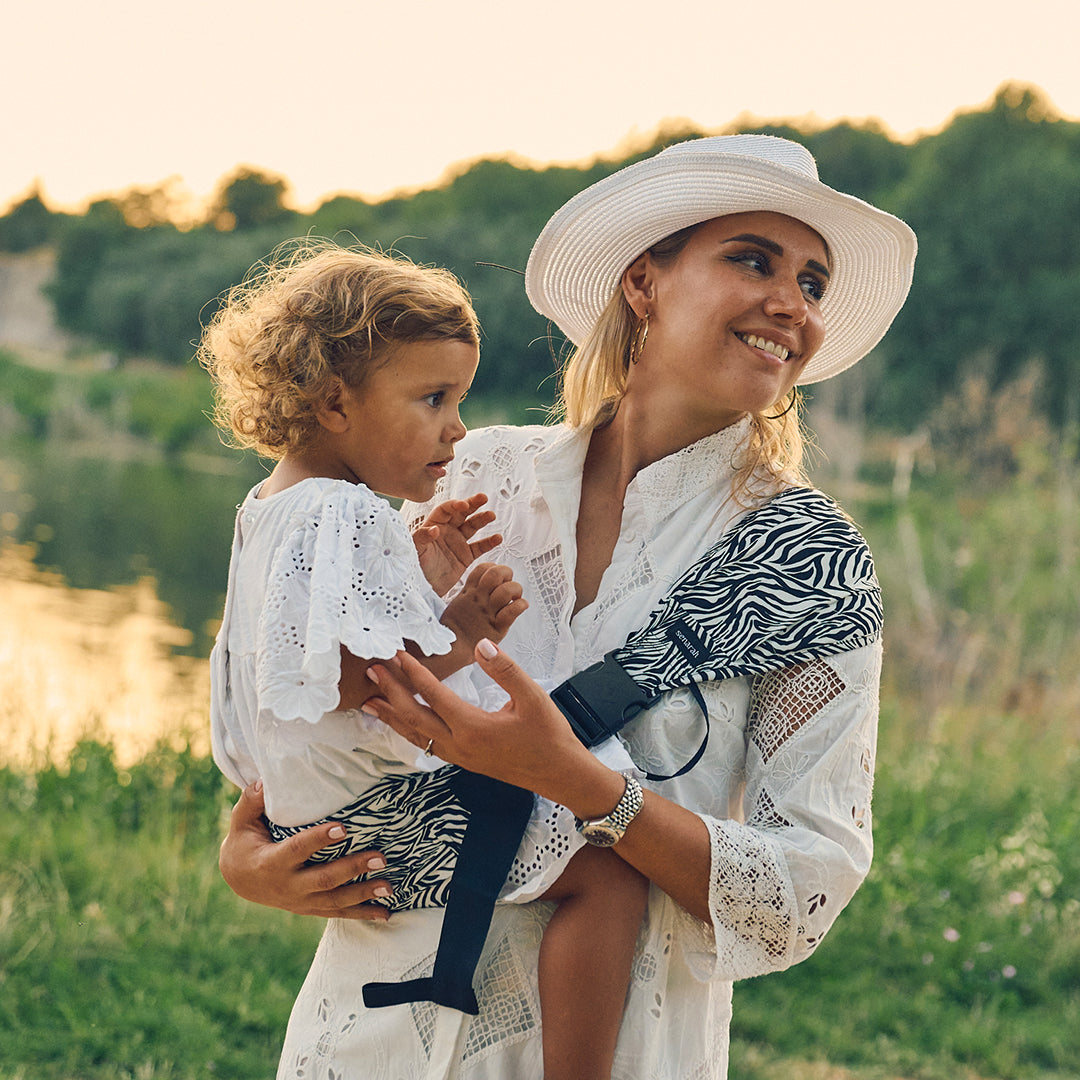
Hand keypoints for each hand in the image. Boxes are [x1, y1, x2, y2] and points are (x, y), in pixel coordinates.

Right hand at [219, 780, 393, 920]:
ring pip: (335, 900)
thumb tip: (262, 781)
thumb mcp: (241, 822)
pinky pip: (337, 913)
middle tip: (381, 857)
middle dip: (353, 868)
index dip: (320, 839)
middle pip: (324, 879)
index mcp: (270, 863)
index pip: (298, 849)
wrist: (238, 880)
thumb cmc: (244, 843)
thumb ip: (251, 802)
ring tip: (389, 887)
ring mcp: (300, 901)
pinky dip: (361, 914)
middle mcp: (288, 886)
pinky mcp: (309, 908)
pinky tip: (385, 913)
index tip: (344, 827)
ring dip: (364, 894)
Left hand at [364, 643, 620, 816]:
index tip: (398, 654)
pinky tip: (402, 723)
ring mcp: (460, 757)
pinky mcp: (465, 761)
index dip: (414, 674)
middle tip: (373, 671)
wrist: (560, 774)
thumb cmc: (549, 735)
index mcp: (474, 727)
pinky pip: (427, 745)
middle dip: (392, 693)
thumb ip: (506, 670)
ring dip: (393, 716)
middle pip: (415, 718)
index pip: (435, 696)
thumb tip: (480, 646)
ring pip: (417, 736)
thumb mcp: (533, 697)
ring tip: (370, 701)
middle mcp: (461, 745)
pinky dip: (409, 731)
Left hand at [412, 493, 501, 595]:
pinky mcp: (466, 557)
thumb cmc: (414, 567)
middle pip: (462, 513)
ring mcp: (458, 543)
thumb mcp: (415, 551)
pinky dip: (489, 542)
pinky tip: (498, 538)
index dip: (454, 505)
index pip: (445, 510)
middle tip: (483, 498)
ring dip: (482, 519)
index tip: (463, 505)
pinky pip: (480, 547)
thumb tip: (434, 529)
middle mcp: (447, 531)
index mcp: (433, 525)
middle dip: (472, 504)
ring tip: (491, 515)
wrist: (423, 589)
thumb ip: (422, 538)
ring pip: (472, 526)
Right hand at [441, 562, 527, 651]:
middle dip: (507, 574)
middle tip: (507, 584)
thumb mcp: (456, 606)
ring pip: (508, 589)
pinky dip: (522, 605)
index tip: (496, 579)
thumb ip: (468, 596)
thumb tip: (477, 590)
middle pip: (496, 573)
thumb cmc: (453, 631)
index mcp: (468, 592)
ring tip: (515, 597)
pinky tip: (521, 607)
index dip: (493, 568)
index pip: (483, 568)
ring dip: (516, 590)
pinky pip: (514, 610)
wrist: (449, 651)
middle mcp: (479, 599)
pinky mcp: (497, 626)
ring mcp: (488, 612)